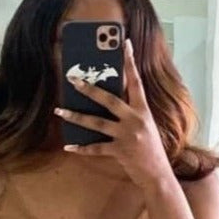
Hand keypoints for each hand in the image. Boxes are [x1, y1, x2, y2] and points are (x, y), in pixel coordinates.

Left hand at [54, 38, 172, 188]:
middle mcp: (135, 120)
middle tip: (73, 79)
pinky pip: (96, 148)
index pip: (136, 82)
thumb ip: (132, 112)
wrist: (158, 174)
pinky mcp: (120, 151)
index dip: (130, 62)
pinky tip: (69, 147)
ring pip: (97, 123)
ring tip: (60, 111)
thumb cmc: (151, 150)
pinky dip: (82, 148)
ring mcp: (127, 136)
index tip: (124, 44)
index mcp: (143, 111)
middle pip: (109, 99)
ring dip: (76, 116)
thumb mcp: (146, 126)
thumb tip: (110, 100)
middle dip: (89, 89)